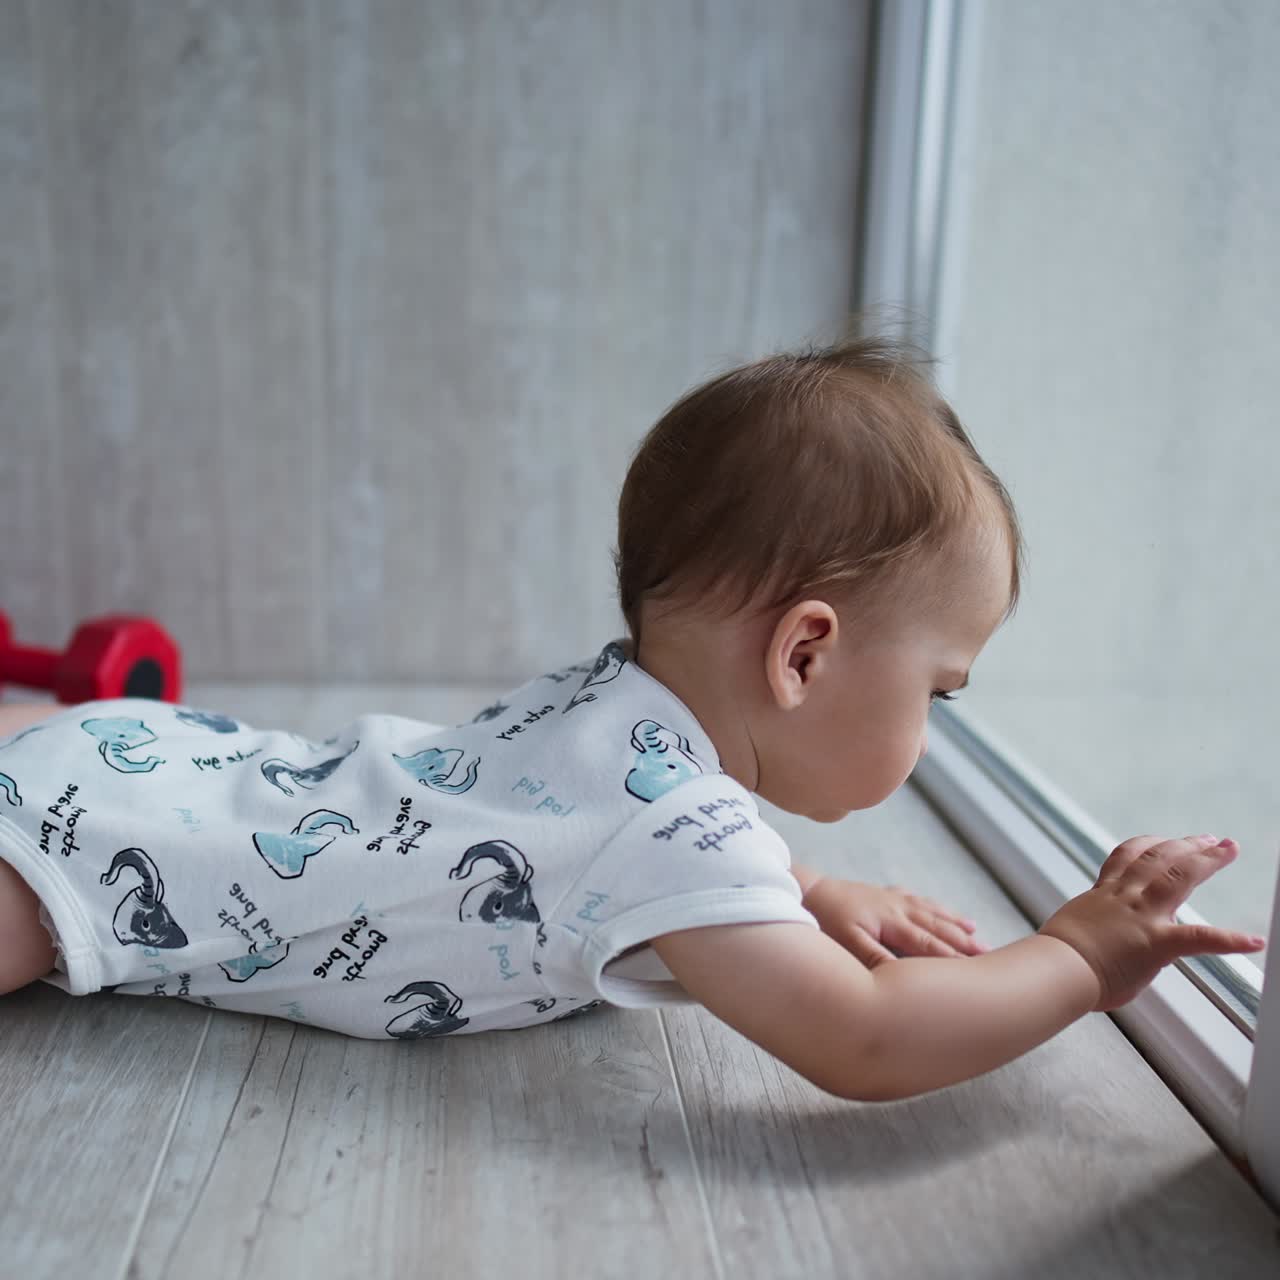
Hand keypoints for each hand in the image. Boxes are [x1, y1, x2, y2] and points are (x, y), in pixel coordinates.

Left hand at [801, 876, 987, 968]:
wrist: (807, 890)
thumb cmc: (825, 921)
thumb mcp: (847, 943)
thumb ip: (877, 958)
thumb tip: (905, 974)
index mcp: (893, 922)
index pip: (930, 945)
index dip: (955, 960)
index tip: (980, 972)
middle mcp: (898, 908)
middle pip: (938, 927)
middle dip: (965, 943)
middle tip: (991, 956)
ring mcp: (892, 899)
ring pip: (931, 912)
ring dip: (955, 924)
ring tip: (978, 934)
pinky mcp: (883, 894)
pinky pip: (917, 900)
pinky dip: (934, 907)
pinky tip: (942, 911)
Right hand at [1039, 833, 1266, 1011]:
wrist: (1058, 967)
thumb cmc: (1058, 958)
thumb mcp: (1075, 929)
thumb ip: (1098, 926)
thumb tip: (1104, 937)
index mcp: (1105, 895)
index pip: (1127, 858)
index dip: (1148, 845)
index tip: (1162, 840)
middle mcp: (1125, 897)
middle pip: (1159, 858)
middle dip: (1187, 845)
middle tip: (1210, 838)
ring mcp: (1142, 917)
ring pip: (1177, 877)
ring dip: (1206, 861)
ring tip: (1227, 849)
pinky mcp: (1157, 943)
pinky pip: (1200, 939)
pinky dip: (1230, 941)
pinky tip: (1254, 942)